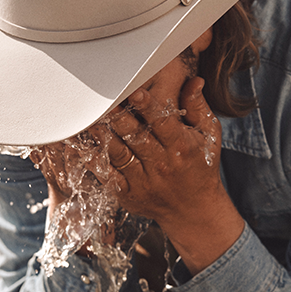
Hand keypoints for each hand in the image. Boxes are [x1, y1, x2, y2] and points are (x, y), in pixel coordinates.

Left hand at [103, 77, 244, 273]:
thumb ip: (198, 108)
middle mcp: (161, 164)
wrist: (194, 211)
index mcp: (181, 147)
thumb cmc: (201, 167)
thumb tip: (194, 80)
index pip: (163, 123)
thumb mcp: (209, 136)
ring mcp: (142, 181)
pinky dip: (93, 160)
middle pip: (136, 136)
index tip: (135, 91)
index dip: (148, 107)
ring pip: (118, 154)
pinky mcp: (127, 193)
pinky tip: (81, 145)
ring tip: (88, 117)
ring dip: (101, 135)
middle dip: (119, 116)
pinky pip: (107, 175)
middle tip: (103, 98)